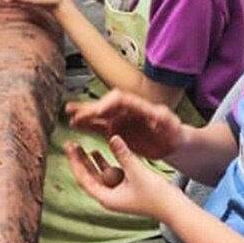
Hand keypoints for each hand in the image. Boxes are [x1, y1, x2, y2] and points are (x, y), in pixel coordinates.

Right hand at [65, 89, 184, 159]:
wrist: (173, 143)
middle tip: (76, 113)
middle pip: (104, 105)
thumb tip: (153, 114)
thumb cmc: (174, 132)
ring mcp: (119, 119)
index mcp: (138, 105)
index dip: (107, 103)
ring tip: (69, 112)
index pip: (119, 99)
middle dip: (90, 108)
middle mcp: (125, 110)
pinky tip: (75, 124)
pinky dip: (86, 125)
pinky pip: (98, 126)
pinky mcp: (115, 130)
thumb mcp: (171, 124)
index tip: (99, 111)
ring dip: (84, 113)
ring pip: (98, 114)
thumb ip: (162, 118)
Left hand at [65, 135, 182, 219]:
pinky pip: (111, 173)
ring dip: (91, 161)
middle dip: (80, 161)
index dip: (75, 162)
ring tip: (83, 146)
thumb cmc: (157, 196)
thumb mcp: (137, 171)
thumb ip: (123, 154)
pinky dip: (105, 163)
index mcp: (107, 198)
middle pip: (88, 177)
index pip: (84, 179)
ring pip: (99, 175)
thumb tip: (111, 137)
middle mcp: (110, 197)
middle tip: (71, 144)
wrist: (176, 208)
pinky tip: (100, 151)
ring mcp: (118, 193)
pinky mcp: (127, 188)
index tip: (69, 147)